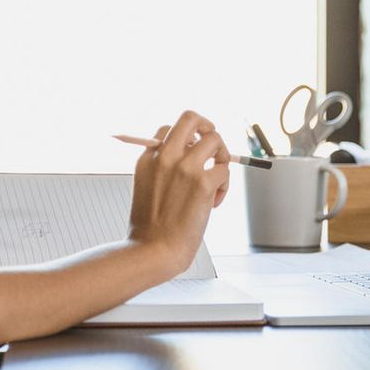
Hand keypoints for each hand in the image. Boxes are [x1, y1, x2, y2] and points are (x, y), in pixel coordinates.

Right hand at [126, 110, 230, 273]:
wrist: (153, 250)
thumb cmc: (150, 229)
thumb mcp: (145, 189)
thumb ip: (162, 170)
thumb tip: (193, 159)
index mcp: (148, 158)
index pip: (169, 129)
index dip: (186, 140)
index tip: (192, 157)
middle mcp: (165, 156)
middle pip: (191, 118)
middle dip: (207, 127)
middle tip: (213, 147)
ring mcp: (184, 168)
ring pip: (215, 139)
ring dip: (222, 157)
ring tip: (217, 180)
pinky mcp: (203, 183)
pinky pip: (225, 169)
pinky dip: (225, 185)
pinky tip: (214, 203)